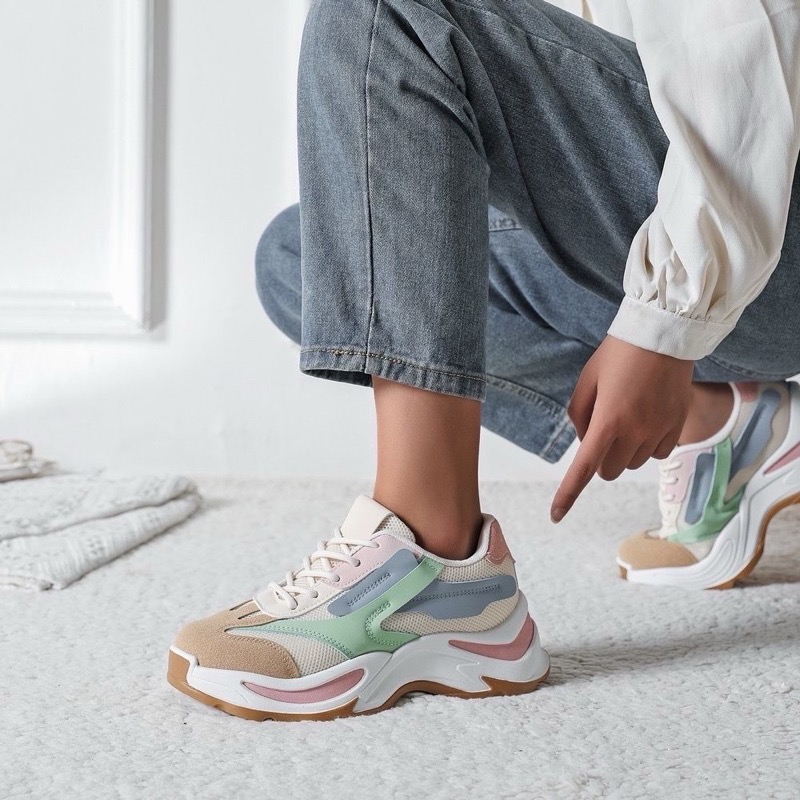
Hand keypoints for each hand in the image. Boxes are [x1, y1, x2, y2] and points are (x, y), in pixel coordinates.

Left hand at [550, 335, 693, 521]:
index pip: (584, 468)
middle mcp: (635, 432)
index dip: (567, 495)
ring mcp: (659, 431)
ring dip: (623, 452)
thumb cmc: (617, 355)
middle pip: (608, 471)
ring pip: (632, 464)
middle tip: (601, 432)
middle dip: (599, 460)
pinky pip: (657, 454)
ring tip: (625, 417)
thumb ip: (580, 415)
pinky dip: (646, 446)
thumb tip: (587, 442)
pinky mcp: (677, 426)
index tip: (555, 515)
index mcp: (607, 420)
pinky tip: (645, 421)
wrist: (663, 335)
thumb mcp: (587, 381)